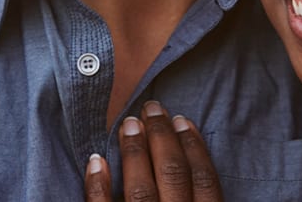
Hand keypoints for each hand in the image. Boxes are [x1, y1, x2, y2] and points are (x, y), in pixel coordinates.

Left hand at [84, 101, 222, 200]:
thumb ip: (198, 196)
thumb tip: (192, 158)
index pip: (204, 182)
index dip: (193, 147)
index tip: (182, 119)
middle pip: (173, 176)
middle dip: (162, 137)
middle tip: (152, 108)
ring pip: (141, 192)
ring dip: (134, 152)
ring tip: (129, 124)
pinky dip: (98, 185)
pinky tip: (96, 161)